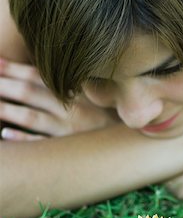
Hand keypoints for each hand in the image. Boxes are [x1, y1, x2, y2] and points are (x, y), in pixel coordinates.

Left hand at [0, 58, 119, 140]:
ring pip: (31, 116)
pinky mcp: (69, 148)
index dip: (15, 68)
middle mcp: (69, 108)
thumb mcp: (98, 94)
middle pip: (30, 93)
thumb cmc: (113, 114)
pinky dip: (23, 138)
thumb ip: (77, 83)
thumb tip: (51, 72)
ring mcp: (68, 130)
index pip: (39, 76)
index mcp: (76, 91)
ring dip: (7, 109)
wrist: (134, 139)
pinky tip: (5, 135)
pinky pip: (42, 144)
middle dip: (4, 84)